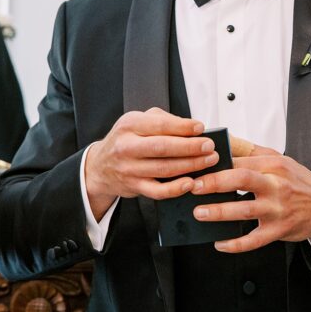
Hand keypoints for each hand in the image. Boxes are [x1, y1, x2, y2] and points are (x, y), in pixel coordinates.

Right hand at [84, 108, 217, 218]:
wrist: (100, 166)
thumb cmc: (126, 140)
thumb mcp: (138, 121)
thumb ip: (163, 120)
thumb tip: (191, 127)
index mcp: (129, 125)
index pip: (160, 124)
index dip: (183, 127)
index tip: (201, 128)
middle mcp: (127, 147)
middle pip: (163, 147)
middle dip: (190, 147)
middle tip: (209, 146)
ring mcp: (130, 169)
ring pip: (164, 169)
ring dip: (190, 165)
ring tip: (208, 160)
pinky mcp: (134, 187)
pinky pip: (158, 192)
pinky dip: (176, 189)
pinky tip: (190, 183)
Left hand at [190, 145, 310, 252]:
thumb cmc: (297, 181)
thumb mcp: (278, 159)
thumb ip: (250, 151)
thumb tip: (222, 142)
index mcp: (273, 165)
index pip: (240, 160)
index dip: (216, 163)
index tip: (197, 166)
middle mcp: (276, 185)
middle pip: (242, 179)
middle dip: (215, 183)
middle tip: (194, 187)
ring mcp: (277, 209)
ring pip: (245, 210)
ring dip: (219, 212)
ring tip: (200, 213)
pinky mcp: (279, 230)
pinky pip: (254, 240)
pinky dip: (235, 244)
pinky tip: (220, 243)